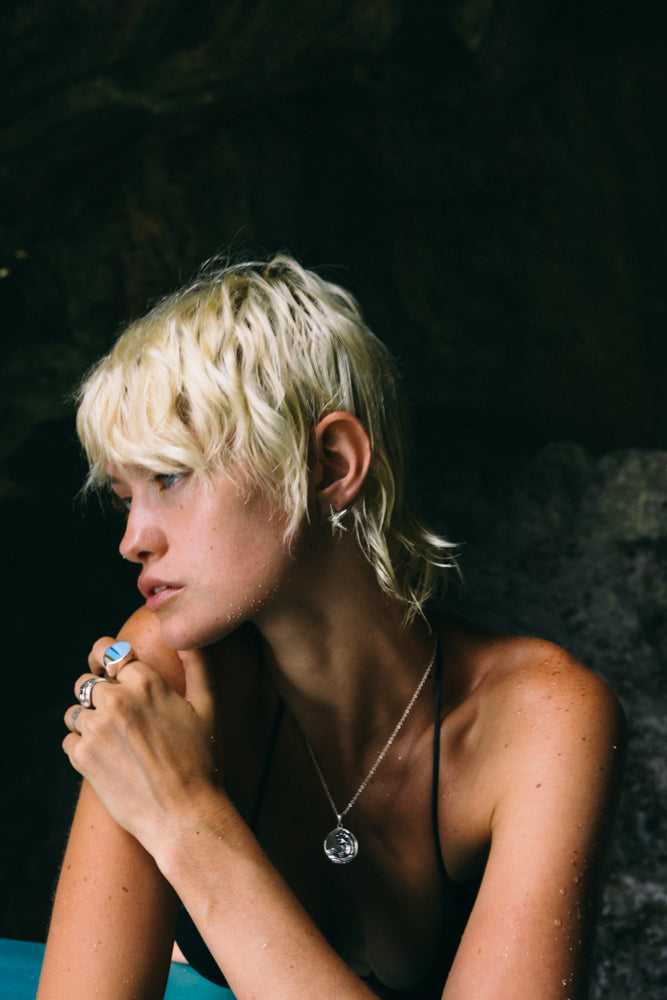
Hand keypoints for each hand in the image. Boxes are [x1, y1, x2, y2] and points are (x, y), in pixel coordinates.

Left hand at [63, 641, 217, 855]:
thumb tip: (187, 634)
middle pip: (87, 680)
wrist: (183, 815)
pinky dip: (82, 746)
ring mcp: (95, 729)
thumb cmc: (202, 761)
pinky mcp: (82, 757)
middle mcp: (115, 700)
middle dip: (97, 691)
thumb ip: (197, 663)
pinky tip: (108, 758)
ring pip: (75, 711)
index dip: (106, 656)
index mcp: (145, 682)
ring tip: (115, 740)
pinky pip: (69, 739)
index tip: (107, 665)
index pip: (109, 650)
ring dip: (88, 720)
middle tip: (115, 712)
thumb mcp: (208, 706)